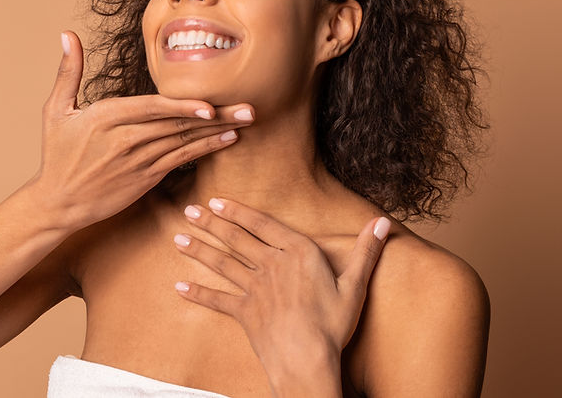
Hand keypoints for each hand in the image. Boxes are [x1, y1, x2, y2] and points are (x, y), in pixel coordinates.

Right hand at [26, 31, 255, 230]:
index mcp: (106, 118)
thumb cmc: (57, 154)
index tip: (208, 104)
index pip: (151, 109)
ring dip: (217, 131)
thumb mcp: (55, 110)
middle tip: (248, 108)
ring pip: (183, 142)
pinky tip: (227, 140)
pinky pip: (182, 161)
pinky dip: (205, 149)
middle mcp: (125, 140)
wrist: (58, 202)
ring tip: (245, 121)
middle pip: (176, 125)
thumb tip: (67, 34)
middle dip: (215, 115)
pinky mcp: (147, 179)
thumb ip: (68, 71)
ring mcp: (138, 161)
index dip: (181, 108)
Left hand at [172, 197, 390, 376]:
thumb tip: (383, 222)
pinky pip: (217, 301)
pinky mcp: (244, 313)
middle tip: (189, 210)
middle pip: (237, 239)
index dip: (239, 210)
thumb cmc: (333, 325)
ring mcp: (254, 289)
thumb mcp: (355, 285)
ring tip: (178, 237)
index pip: (263, 224)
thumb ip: (366, 251)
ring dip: (199, 249)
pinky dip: (197, 294)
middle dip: (211, 223)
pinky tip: (179, 287)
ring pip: (222, 263)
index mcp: (297, 253)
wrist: (307, 361)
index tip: (217, 200)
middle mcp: (271, 265)